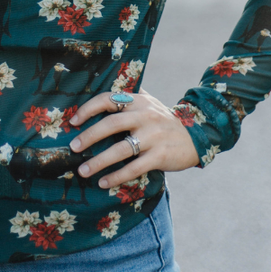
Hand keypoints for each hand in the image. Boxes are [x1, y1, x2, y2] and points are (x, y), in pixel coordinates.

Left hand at [68, 89, 199, 188]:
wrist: (197, 136)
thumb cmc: (164, 120)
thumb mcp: (149, 102)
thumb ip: (130, 95)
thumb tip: (102, 89)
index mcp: (138, 101)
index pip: (109, 99)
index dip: (89, 108)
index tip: (73, 121)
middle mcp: (145, 116)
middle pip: (111, 124)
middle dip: (89, 136)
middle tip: (73, 148)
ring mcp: (153, 136)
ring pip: (121, 149)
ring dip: (99, 162)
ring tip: (82, 171)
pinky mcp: (160, 156)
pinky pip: (134, 168)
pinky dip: (117, 176)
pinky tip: (103, 183)